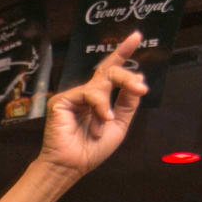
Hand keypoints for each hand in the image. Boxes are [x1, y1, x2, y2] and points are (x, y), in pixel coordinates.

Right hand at [36, 32, 147, 179]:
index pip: (111, 71)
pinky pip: (88, 94)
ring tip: (107, 121)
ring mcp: (73, 96)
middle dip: (126, 78)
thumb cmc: (92, 149)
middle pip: (109, 72)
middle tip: (140, 88)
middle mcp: (86, 93)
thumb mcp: (119, 124)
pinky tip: (100, 120)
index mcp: (99, 98)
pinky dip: (99, 106)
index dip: (123, 53)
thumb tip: (139, 80)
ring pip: (101, 83)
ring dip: (109, 103)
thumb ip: (127, 102)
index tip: (136, 36)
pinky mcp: (62, 100)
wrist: (73, 165)